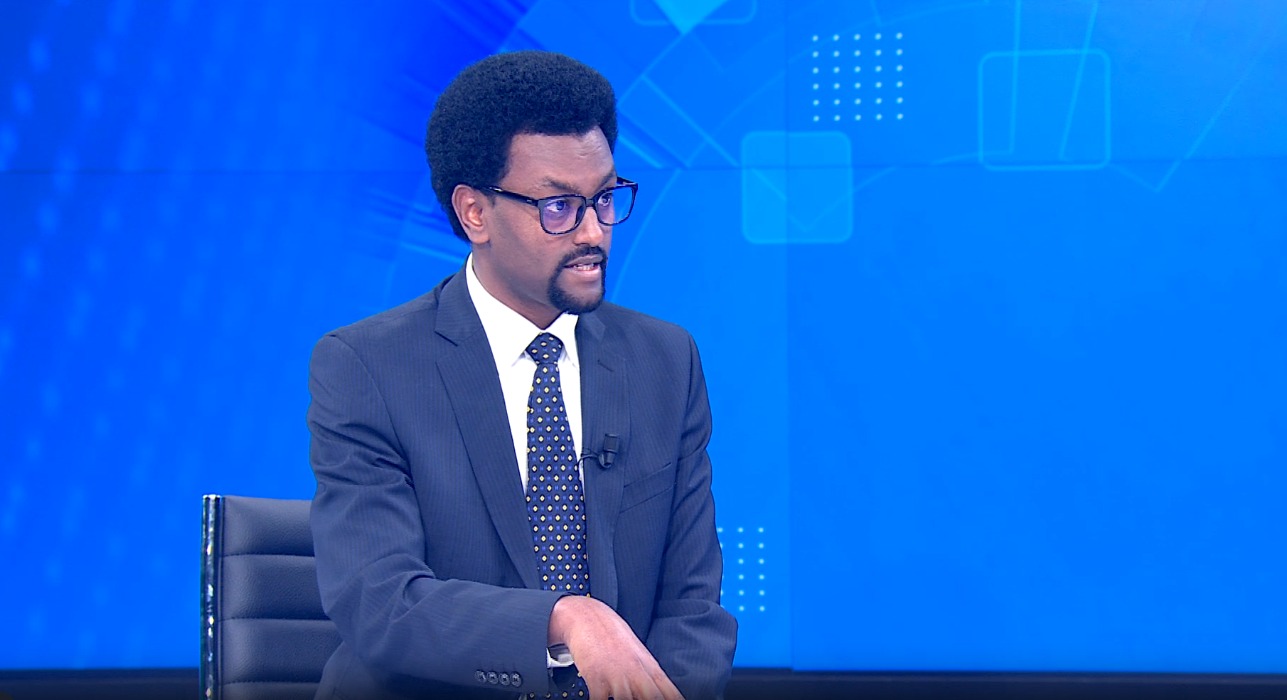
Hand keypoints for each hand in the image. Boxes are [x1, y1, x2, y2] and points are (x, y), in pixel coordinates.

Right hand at [548, 595, 684, 699]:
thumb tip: (665, 693)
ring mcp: (618, 675)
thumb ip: (652, 679)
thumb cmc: (613, 639)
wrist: (588, 615)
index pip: (672, 694)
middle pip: (654, 699)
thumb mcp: (639, 657)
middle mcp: (637, 673)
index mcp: (651, 669)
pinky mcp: (596, 677)